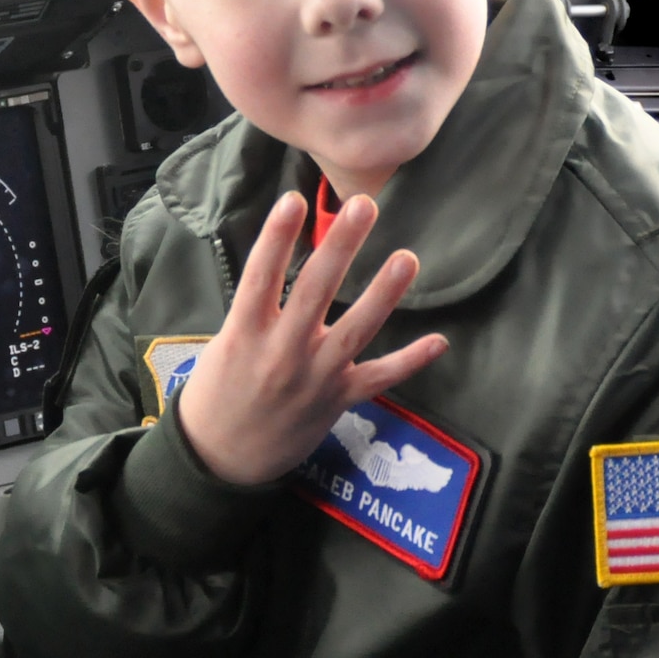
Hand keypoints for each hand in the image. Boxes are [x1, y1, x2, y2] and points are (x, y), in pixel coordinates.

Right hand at [176, 191, 447, 484]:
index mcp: (245, 334)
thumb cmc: (219, 391)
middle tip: (364, 205)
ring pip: (355, 331)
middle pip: (314, 291)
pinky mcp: (337, 401)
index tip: (294, 200)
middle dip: (340, 246)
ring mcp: (313, 378)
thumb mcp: (225, 343)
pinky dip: (410, 361)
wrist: (221, 457)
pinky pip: (378, 379)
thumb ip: (258, 310)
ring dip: (383, 294)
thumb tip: (285, 261)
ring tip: (408, 258)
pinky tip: (439, 341)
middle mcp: (281, 352)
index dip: (277, 237)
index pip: (261, 276)